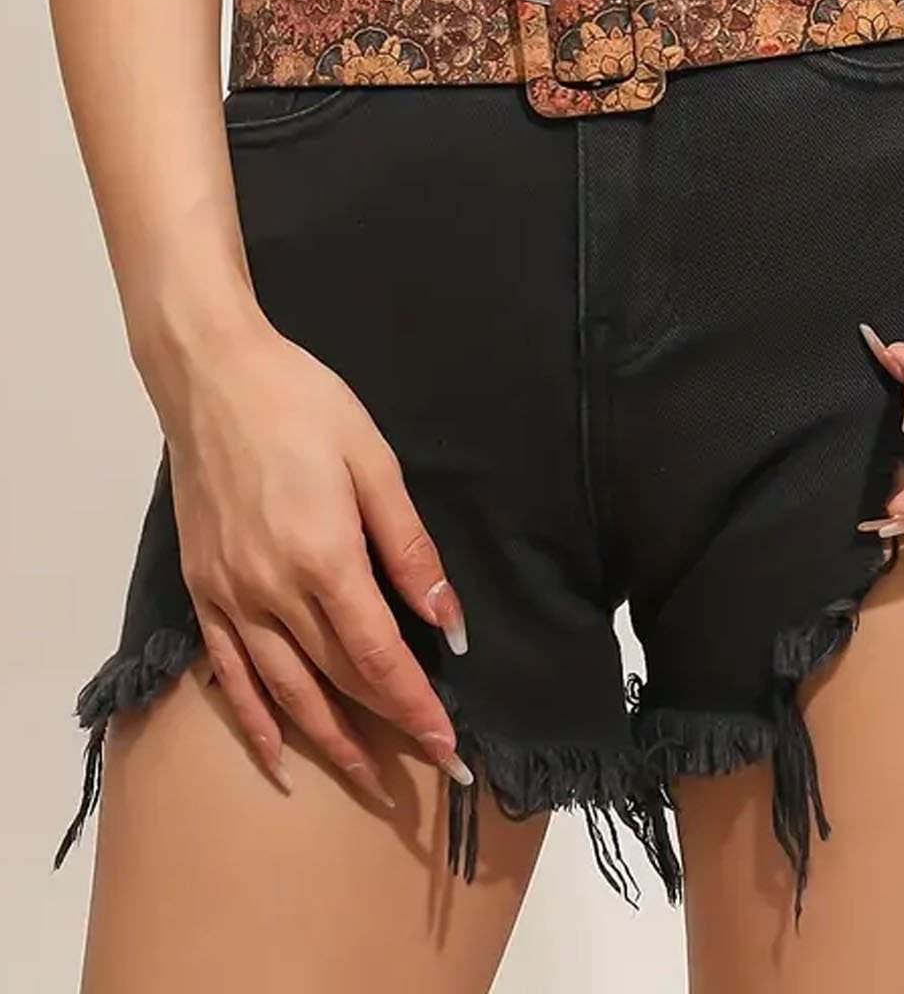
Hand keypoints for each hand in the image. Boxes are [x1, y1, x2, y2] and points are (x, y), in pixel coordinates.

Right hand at [151, 311, 472, 806]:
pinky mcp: (203, 590)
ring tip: (365, 778)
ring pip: (284, 690)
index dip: (415, 707)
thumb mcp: (374, 462)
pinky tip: (277, 755)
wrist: (213, 378)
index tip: (447, 746)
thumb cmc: (303, 406)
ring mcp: (231, 596)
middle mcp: (272, 590)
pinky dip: (255, 719)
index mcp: (324, 558)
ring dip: (328, 740)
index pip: (379, 656)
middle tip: (428, 766)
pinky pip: (229, 672)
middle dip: (387, 728)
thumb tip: (444, 620)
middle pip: (338, 679)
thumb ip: (409, 547)